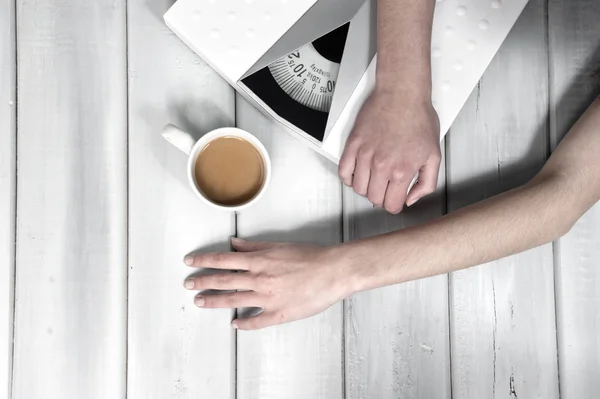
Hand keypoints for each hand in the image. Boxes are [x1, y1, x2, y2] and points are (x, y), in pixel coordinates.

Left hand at [183, 238, 353, 329]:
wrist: (333, 271)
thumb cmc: (310, 257)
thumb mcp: (280, 246)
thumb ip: (254, 247)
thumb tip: (234, 244)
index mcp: (259, 261)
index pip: (224, 260)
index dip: (204, 261)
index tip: (190, 262)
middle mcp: (259, 279)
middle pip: (224, 281)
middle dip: (203, 282)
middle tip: (188, 285)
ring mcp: (268, 298)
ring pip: (234, 300)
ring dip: (214, 301)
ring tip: (200, 302)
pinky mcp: (279, 313)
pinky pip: (257, 321)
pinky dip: (244, 324)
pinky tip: (234, 325)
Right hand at [338, 88, 440, 212]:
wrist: (402, 94)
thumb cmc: (418, 118)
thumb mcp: (434, 155)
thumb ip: (426, 183)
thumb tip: (411, 199)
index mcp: (402, 171)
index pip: (391, 205)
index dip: (395, 205)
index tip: (395, 199)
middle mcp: (381, 166)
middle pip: (373, 199)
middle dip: (381, 197)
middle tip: (386, 188)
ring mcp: (364, 155)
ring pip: (358, 188)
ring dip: (366, 188)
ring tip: (374, 179)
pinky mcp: (353, 145)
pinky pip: (344, 172)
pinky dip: (349, 178)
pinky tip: (358, 173)